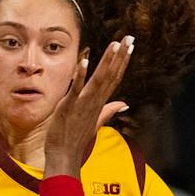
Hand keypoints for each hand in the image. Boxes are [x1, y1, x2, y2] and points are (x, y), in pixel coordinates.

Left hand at [41, 32, 129, 177]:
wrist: (65, 157)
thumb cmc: (76, 140)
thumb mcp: (95, 122)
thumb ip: (109, 110)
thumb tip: (123, 103)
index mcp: (99, 104)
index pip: (115, 78)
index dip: (122, 61)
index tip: (130, 46)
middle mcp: (95, 102)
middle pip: (111, 75)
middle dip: (121, 56)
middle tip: (130, 38)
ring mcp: (83, 104)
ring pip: (99, 80)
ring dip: (107, 61)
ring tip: (115, 44)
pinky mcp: (69, 106)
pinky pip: (76, 88)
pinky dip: (81, 74)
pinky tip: (84, 60)